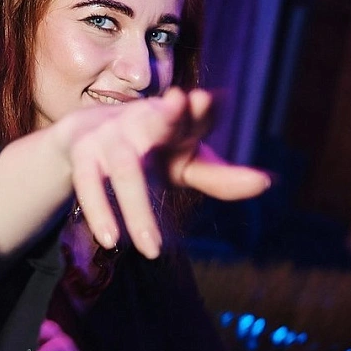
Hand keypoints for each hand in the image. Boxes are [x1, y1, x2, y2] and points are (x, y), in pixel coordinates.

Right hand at [56, 86, 270, 258]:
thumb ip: (221, 177)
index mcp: (176, 119)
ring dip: (136, 207)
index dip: (203, 109)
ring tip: (152, 249)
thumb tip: (268, 183)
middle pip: (158, 119)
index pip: (195, 111)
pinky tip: (112, 240)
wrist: (82, 140)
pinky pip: (90, 185)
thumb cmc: (150, 152)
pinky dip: (100, 212)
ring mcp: (110, 135)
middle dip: (170, 116)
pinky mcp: (84, 154)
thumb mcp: (186, 164)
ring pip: (125, 171)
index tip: (208, 101)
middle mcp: (144, 120)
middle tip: (182, 107)